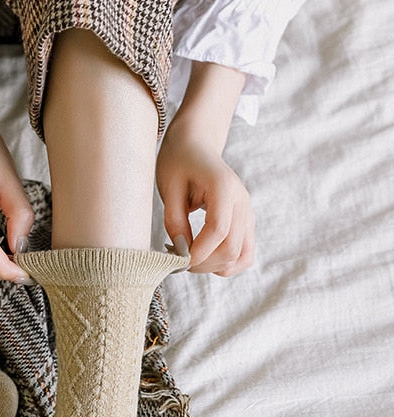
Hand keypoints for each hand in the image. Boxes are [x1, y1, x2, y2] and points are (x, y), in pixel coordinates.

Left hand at [156, 126, 254, 275]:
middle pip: (231, 248)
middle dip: (202, 263)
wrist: (196, 147)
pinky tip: (205, 258)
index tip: (175, 258)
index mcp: (224, 188)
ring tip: (190, 257)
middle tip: (177, 259)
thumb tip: (181, 251)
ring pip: (241, 257)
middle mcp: (242, 202)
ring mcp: (248, 214)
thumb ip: (174, 220)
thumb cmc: (179, 163)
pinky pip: (245, 255)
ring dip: (213, 267)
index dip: (197, 252)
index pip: (218, 230)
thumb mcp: (169, 187)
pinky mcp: (246, 224)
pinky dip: (226, 265)